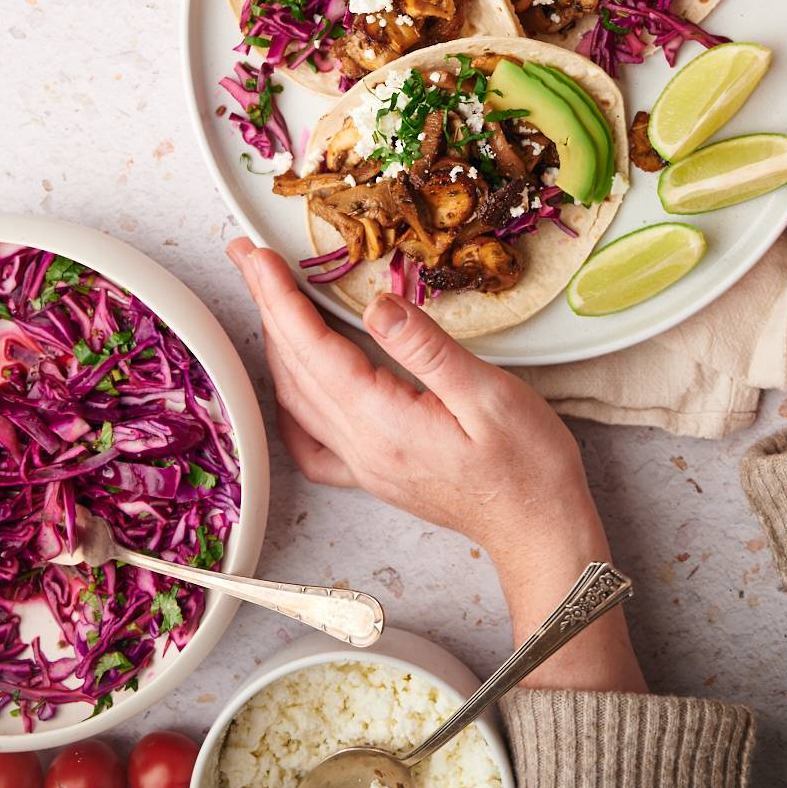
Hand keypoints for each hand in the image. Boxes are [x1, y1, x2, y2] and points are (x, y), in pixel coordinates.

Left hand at [227, 240, 644, 691]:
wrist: (540, 532)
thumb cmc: (527, 466)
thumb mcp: (489, 394)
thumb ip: (427, 349)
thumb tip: (378, 305)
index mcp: (382, 422)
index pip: (313, 348)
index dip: (280, 296)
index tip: (256, 255)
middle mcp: (360, 446)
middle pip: (294, 367)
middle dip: (266, 306)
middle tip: (246, 257)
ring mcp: (362, 464)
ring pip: (297, 397)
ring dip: (275, 343)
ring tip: (265, 300)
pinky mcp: (374, 473)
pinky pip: (311, 437)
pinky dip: (291, 401)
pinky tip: (292, 385)